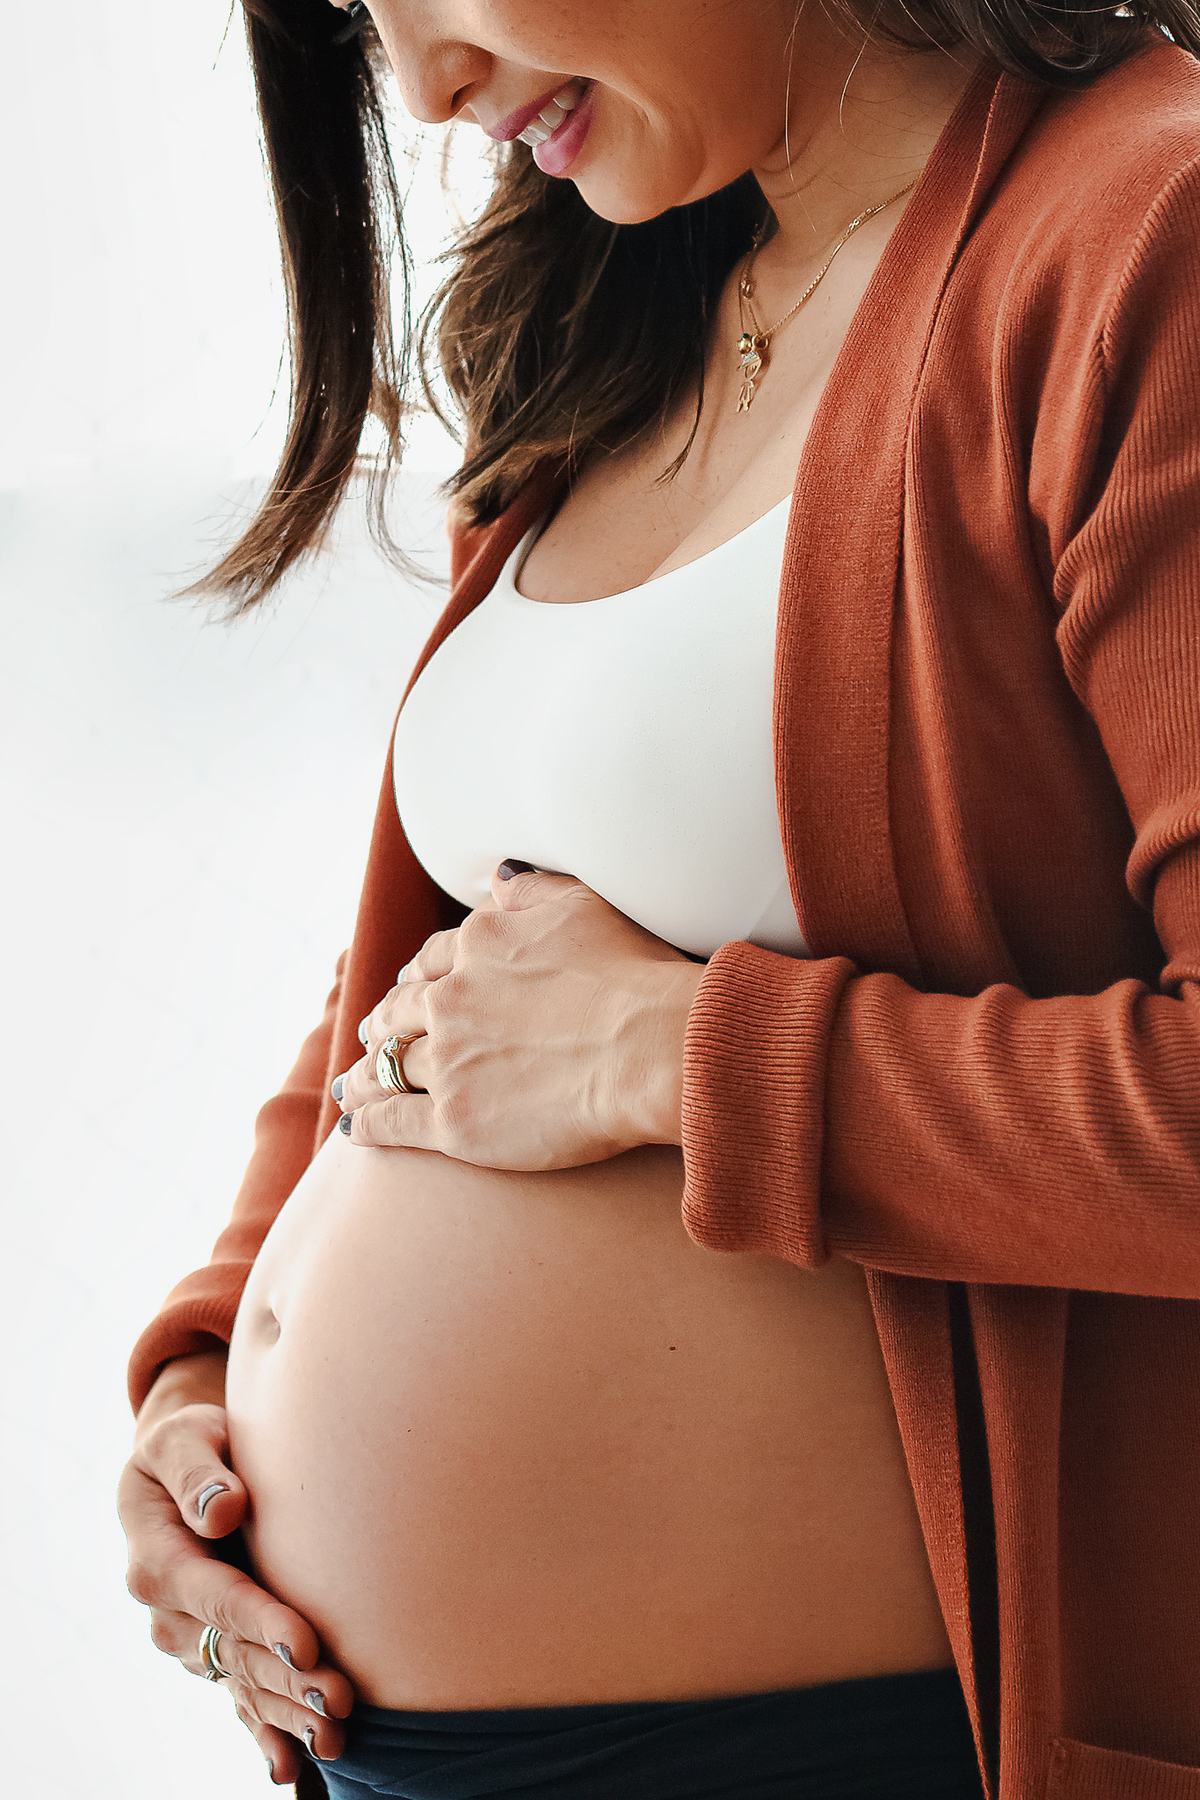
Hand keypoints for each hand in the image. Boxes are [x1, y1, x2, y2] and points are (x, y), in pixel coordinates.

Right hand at [120, 1353, 352, 1784]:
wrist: (181, 1465)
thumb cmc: (191, 1441)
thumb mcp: (183, 1437)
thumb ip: (198, 1470)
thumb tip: (225, 1509)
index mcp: (157, 1557)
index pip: (216, 1595)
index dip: (261, 1620)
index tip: (308, 1641)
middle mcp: (169, 1610)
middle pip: (236, 1649)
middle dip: (289, 1678)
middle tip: (344, 1700)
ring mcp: (190, 1637)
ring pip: (243, 1680)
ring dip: (288, 1710)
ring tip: (338, 1735)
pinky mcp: (213, 1648)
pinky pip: (237, 1696)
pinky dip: (264, 1732)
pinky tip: (291, 1770)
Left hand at [334, 865, 704, 1168]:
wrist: (651, 1047)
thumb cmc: (633, 974)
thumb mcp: (582, 905)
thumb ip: (532, 891)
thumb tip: (497, 879)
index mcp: (479, 947)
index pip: (432, 961)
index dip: (417, 975)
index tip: (408, 986)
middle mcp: (452, 1001)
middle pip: (401, 1012)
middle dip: (384, 1023)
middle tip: (373, 1034)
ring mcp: (449, 1063)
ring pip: (388, 1067)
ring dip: (364, 1075)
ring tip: (350, 1085)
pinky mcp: (455, 1123)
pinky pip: (393, 1122)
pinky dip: (367, 1124)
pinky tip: (354, 1129)